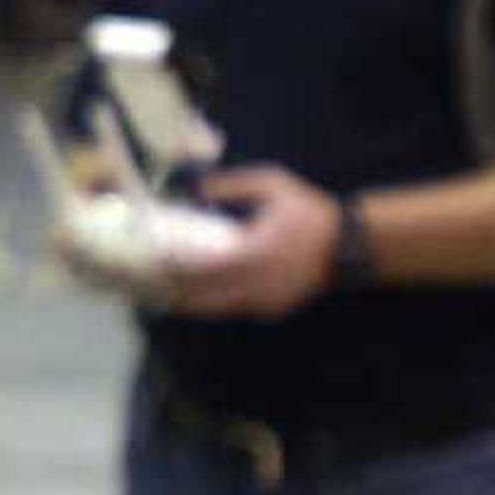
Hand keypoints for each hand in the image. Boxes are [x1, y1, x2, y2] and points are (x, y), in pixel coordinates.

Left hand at [166, 165, 339, 315]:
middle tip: (145, 280)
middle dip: (172, 289)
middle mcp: (257, 283)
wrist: (350, 245)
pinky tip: (193, 295)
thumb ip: (233, 185)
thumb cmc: (309, 212)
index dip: (176, 265)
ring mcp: (264, 301)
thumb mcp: (274, 185)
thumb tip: (195, 188)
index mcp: (255, 252)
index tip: (154, 257)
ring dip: (187, 301)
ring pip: (214, 308)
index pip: (204, 265)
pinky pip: (232, 309)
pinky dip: (211, 303)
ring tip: (159, 292)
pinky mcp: (270, 310)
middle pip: (202, 295)